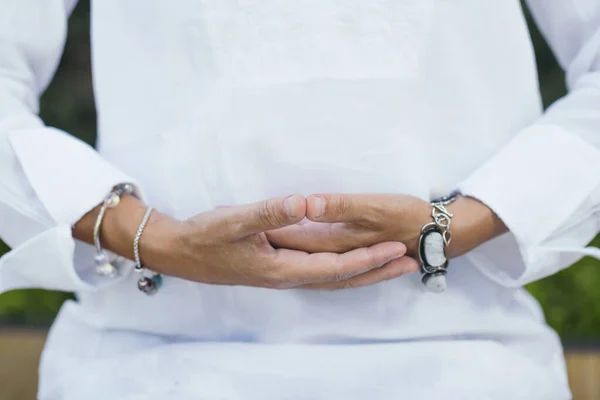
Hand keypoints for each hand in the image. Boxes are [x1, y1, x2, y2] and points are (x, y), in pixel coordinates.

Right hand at [139, 195, 415, 289]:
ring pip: (333, 279)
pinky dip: (343, 270)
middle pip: (341, 279)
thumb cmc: (205, 238)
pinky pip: (320, 274)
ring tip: (391, 265)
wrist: (181, 254)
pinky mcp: (277, 270)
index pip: (334, 267)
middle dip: (376, 271)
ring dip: (364, 272)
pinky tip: (350, 262)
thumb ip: (270, 212)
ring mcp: (283, 276)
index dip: (366, 258)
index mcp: (281, 269)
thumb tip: (304, 203)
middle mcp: (287, 278)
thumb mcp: (234, 220)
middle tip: (409, 262)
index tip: (395, 248)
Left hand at [267, 193, 507, 260]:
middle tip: (243, 227)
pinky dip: (308, 254)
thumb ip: (338, 206)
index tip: (244, 219)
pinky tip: (301, 249)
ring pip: (308, 257)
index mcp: (338, 246)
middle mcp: (337, 256)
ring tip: (263, 239)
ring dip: (289, 247)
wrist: (444, 232)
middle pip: (298, 249)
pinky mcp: (355, 254)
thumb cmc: (409, 215)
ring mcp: (347, 258)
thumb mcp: (375, 207)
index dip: (270, 227)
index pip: (293, 238)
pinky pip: (324, 260)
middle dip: (272, 239)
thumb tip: (304, 203)